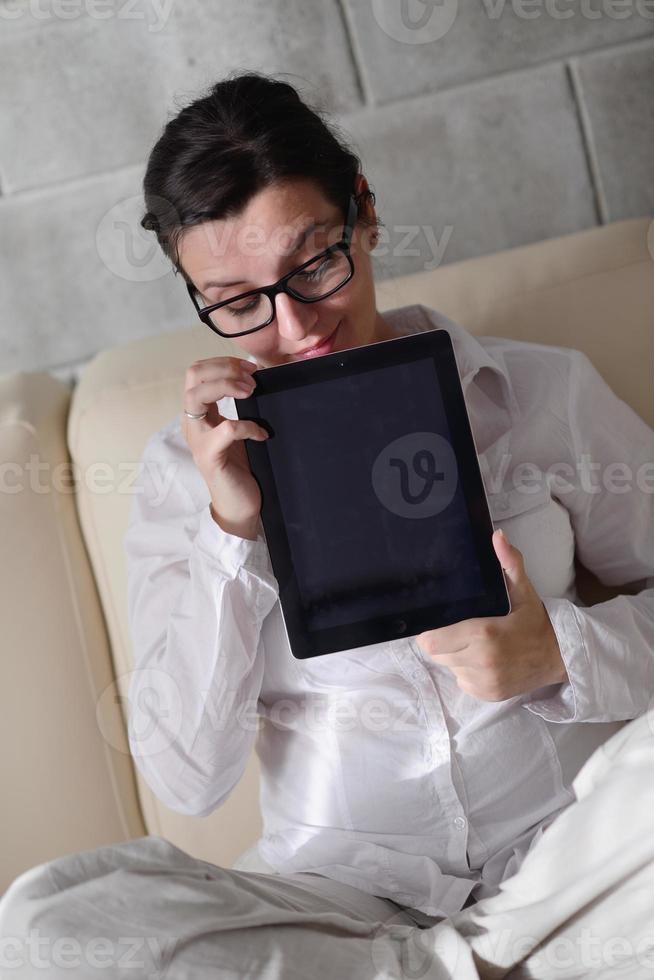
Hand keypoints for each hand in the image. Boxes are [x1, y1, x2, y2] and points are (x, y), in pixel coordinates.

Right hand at [181, 356, 268, 537]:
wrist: (239, 506)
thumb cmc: (240, 467)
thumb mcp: (237, 430)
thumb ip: (238, 406)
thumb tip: (257, 377)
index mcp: (199, 413)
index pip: (198, 371)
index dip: (224, 362)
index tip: (250, 368)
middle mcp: (193, 422)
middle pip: (193, 375)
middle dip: (224, 368)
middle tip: (251, 379)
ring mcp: (198, 439)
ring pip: (197, 396)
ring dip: (227, 386)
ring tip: (251, 393)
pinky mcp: (210, 457)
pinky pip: (227, 429)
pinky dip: (248, 426)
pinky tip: (262, 434)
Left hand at [415, 529, 566, 700]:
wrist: (560, 657)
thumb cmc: (536, 621)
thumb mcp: (523, 590)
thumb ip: (509, 563)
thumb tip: (496, 536)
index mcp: (485, 634)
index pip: (432, 641)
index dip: (430, 632)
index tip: (439, 622)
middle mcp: (482, 662)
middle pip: (437, 654)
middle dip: (442, 642)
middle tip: (459, 630)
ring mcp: (485, 682)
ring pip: (449, 668)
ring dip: (455, 657)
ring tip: (474, 644)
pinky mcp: (488, 696)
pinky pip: (462, 682)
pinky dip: (466, 671)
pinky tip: (483, 660)